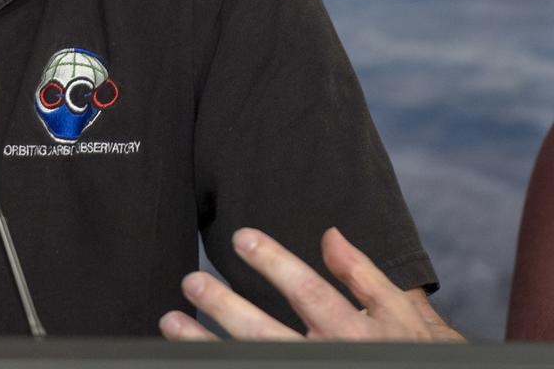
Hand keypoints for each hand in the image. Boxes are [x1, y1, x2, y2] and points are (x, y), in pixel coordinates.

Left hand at [159, 227, 461, 341]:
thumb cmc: (417, 354)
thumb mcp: (404, 315)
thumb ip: (365, 275)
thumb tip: (329, 234)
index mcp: (357, 332)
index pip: (308, 291)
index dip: (274, 262)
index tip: (241, 236)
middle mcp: (332, 358)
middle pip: (268, 335)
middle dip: (225, 307)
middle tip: (191, 278)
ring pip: (253, 363)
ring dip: (206, 345)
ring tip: (171, 320)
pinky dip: (222, 368)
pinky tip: (191, 357)